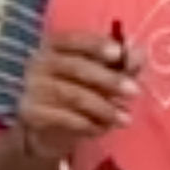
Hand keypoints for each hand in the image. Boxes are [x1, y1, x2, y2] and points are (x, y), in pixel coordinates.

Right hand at [14, 27, 135, 163]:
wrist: (46, 130)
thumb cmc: (77, 93)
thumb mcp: (100, 76)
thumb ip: (120, 64)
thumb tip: (138, 54)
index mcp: (54, 46)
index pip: (74, 40)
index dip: (96, 45)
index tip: (119, 53)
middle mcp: (39, 62)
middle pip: (76, 67)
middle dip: (109, 79)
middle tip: (134, 91)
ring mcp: (32, 88)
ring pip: (73, 95)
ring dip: (104, 108)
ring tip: (125, 118)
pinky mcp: (31, 112)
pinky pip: (65, 118)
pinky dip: (88, 124)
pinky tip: (102, 129)